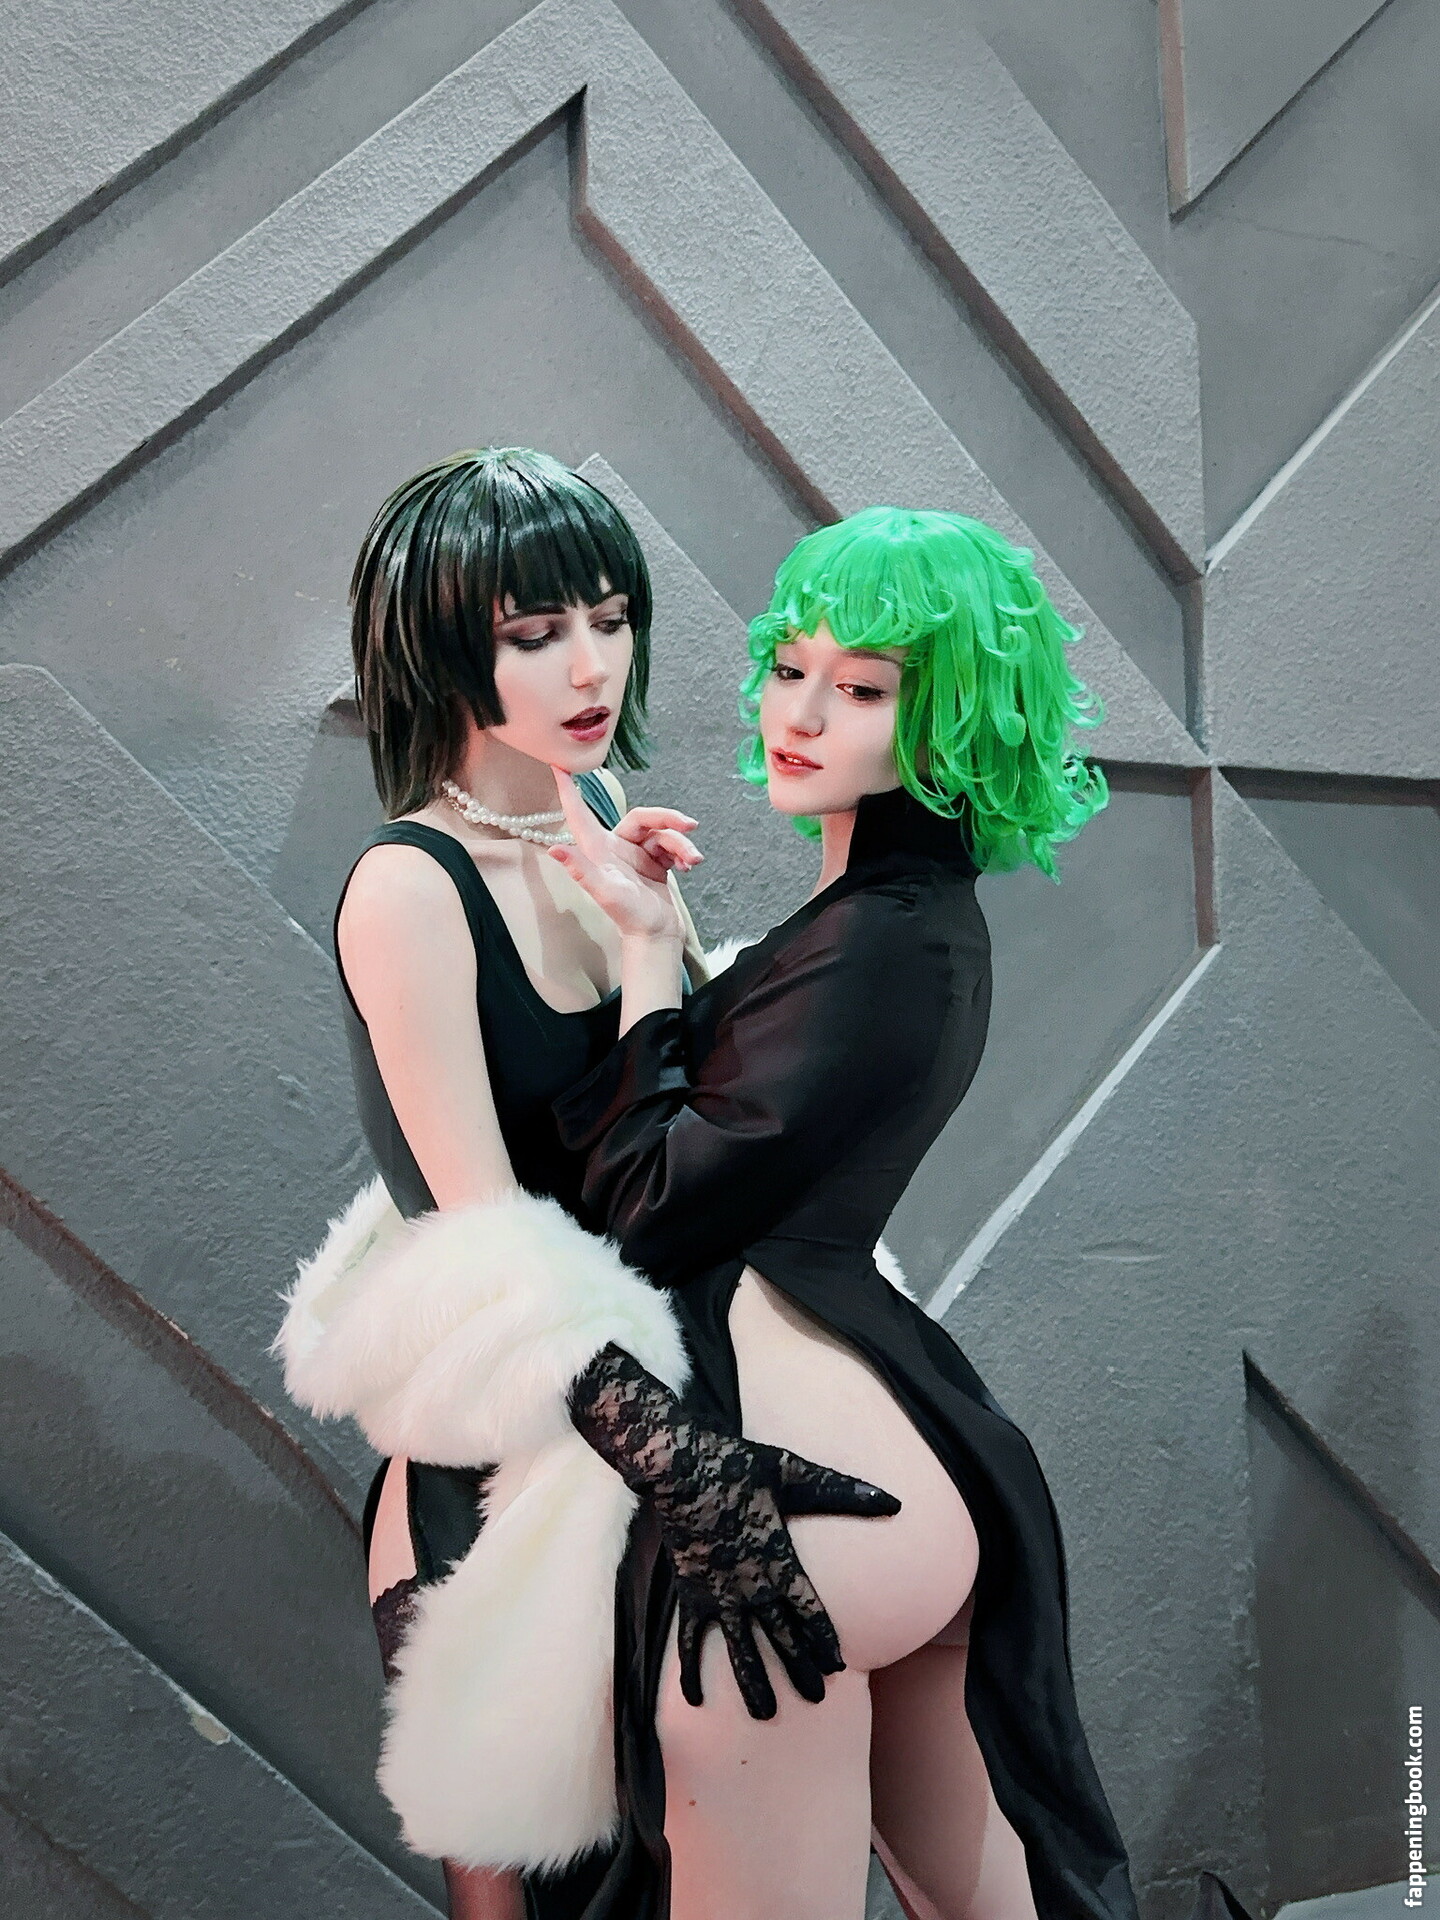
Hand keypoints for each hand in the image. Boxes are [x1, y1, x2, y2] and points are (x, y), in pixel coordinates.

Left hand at [547, 770, 701, 941]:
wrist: (658, 936)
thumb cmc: (629, 917)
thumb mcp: (605, 892)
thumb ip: (582, 870)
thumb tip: (553, 851)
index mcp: (599, 851)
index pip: (580, 814)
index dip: (569, 791)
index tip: (558, 766)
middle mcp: (616, 848)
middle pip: (642, 816)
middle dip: (668, 819)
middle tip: (689, 826)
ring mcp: (637, 854)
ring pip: (662, 833)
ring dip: (681, 844)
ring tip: (693, 861)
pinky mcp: (656, 862)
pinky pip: (672, 846)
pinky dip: (683, 853)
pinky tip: (689, 866)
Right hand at [567, 1343, 901, 1718]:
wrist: (679, 1465)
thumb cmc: (740, 1466)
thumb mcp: (796, 1474)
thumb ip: (843, 1492)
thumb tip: (894, 1501)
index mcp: (779, 1561)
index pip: (810, 1612)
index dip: (824, 1640)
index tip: (837, 1666)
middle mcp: (751, 1586)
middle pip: (781, 1637)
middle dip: (799, 1669)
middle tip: (815, 1698)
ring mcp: (717, 1594)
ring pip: (739, 1649)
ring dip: (753, 1682)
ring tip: (765, 1713)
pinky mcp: (689, 1593)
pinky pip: (690, 1640)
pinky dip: (690, 1670)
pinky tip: (695, 1699)